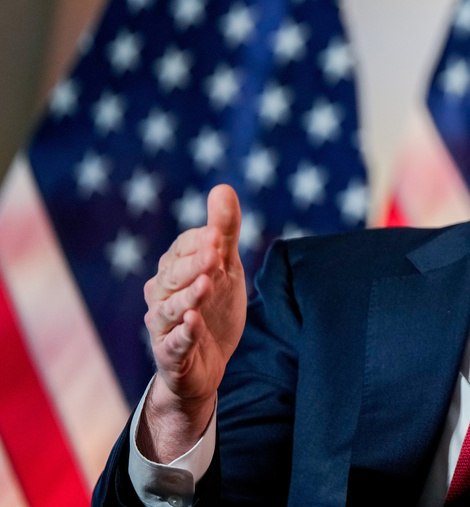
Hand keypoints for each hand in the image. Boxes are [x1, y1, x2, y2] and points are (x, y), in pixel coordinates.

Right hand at [138, 184, 246, 460]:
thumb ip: (224, 231)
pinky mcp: (171, 355)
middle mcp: (162, 295)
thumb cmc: (213, 308)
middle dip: (193, 264)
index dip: (200, 242)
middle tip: (215, 254)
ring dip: (187, 296)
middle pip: (173, 276)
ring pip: (170, 309)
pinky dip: (183, 334)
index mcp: (173, 270)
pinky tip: (193, 323)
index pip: (181, 249)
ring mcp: (164, 326)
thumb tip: (223, 187)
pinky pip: (174, 344)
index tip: (219, 235)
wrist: (209, 364)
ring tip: (205, 285)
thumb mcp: (226, 268)